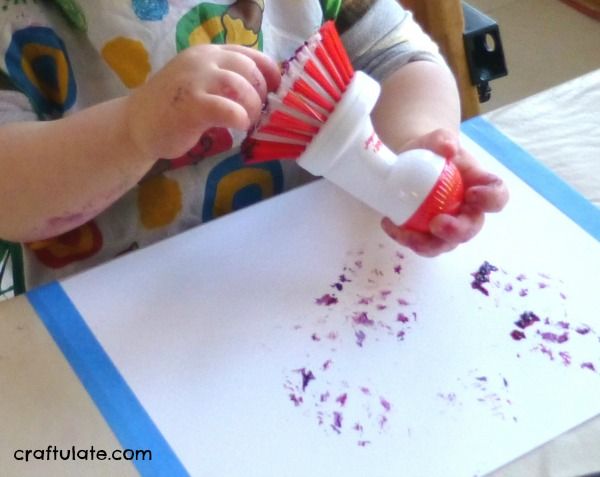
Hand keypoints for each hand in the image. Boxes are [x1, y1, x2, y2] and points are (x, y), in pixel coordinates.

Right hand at [126, 44, 280, 159]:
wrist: (135, 124)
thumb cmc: (173, 108)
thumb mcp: (201, 83)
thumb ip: (226, 80)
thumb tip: (266, 91)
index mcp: (208, 53)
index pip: (251, 55)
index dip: (270, 74)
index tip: (275, 92)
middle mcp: (203, 61)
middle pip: (250, 70)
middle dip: (261, 94)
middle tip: (257, 113)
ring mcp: (195, 80)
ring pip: (242, 86)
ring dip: (253, 108)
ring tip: (247, 122)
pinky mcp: (191, 105)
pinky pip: (228, 109)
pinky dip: (240, 119)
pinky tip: (238, 127)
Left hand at [381, 129, 508, 256]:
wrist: (410, 162)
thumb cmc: (432, 152)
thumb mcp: (437, 140)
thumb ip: (443, 139)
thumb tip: (448, 148)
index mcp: (480, 188)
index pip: (497, 196)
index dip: (490, 200)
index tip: (472, 194)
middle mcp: (468, 211)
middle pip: (471, 229)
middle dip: (456, 231)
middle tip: (437, 224)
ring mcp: (448, 227)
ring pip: (444, 244)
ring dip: (427, 244)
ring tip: (406, 234)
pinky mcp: (427, 235)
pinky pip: (419, 243)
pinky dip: (404, 237)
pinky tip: (389, 224)